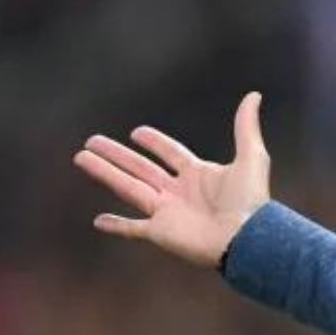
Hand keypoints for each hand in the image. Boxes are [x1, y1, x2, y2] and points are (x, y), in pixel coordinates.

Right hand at [73, 92, 271, 267]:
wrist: (246, 239)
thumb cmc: (251, 202)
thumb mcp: (251, 157)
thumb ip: (246, 127)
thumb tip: (254, 95)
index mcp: (198, 175)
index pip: (171, 153)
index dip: (155, 142)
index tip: (136, 132)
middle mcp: (179, 192)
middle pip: (140, 168)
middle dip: (116, 155)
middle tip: (92, 141)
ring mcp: (167, 213)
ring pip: (128, 188)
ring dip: (105, 174)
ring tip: (81, 158)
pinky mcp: (160, 232)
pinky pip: (133, 228)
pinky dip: (116, 226)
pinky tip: (98, 222)